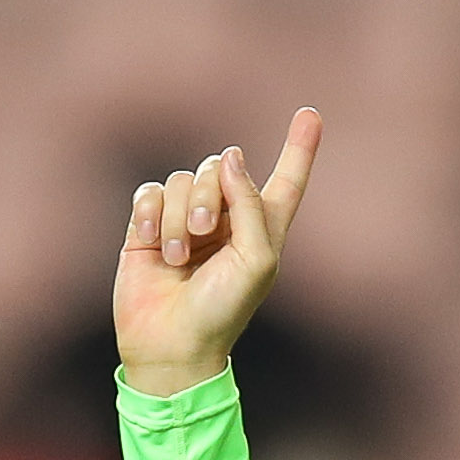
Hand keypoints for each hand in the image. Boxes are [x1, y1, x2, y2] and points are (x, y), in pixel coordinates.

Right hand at [113, 107, 323, 397]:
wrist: (171, 345)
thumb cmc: (222, 311)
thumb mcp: (255, 260)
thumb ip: (248, 203)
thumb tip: (230, 158)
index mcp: (262, 228)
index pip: (285, 180)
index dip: (299, 149)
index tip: (310, 114)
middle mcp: (226, 218)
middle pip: (219, 166)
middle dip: (208, 194)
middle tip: (204, 233)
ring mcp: (185, 220)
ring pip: (181, 179)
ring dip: (179, 217)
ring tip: (178, 258)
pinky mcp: (149, 227)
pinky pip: (150, 192)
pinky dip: (151, 214)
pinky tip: (151, 243)